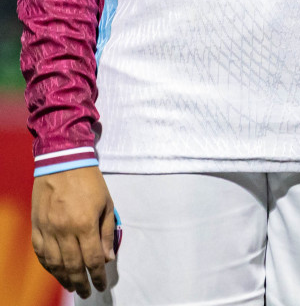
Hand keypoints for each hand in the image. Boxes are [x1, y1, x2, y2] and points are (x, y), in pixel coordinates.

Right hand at [32, 166, 115, 296]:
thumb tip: (107, 258)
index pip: (92, 259)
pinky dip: (47, 265)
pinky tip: (55, 271)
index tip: (101, 285)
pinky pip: (40, 252)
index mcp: (85, 225)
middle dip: (80, 281)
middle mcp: (64, 230)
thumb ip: (107, 233)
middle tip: (86, 291)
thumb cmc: (90, 182)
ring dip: (63, 278)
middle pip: (72, 265)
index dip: (97, 275)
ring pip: (54, 262)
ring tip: (72, 286)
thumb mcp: (107, 204)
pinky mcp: (36, 227)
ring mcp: (47, 229)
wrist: (63, 163)